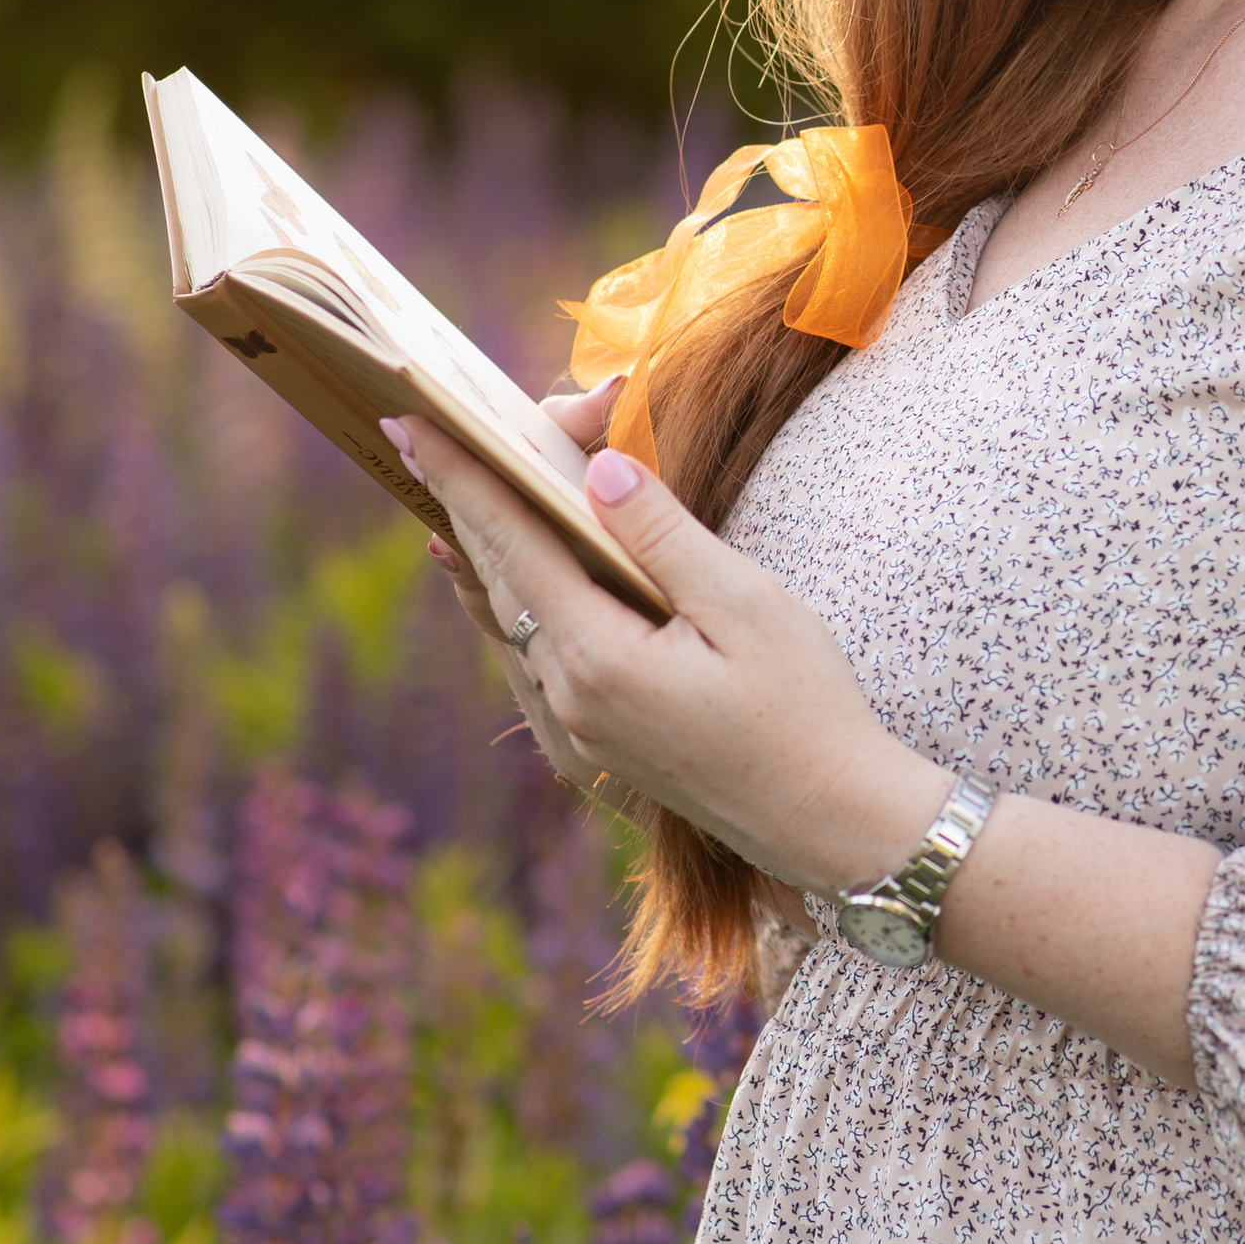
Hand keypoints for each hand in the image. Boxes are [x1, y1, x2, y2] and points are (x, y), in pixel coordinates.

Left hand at [389, 405, 945, 895]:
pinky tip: (501, 588)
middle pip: (498, 577)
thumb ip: (662, 534)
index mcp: (599, 655)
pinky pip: (529, 660)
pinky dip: (508, 606)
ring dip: (479, 554)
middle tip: (417, 437)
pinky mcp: (595, 748)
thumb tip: (598, 470)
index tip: (413, 421)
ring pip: (508, 621)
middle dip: (462, 501)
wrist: (831, 822)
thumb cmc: (805, 707)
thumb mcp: (745, 604)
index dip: (463, 475)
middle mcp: (568, 697)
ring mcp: (577, 729)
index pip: (512, 540)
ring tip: (447, 499)